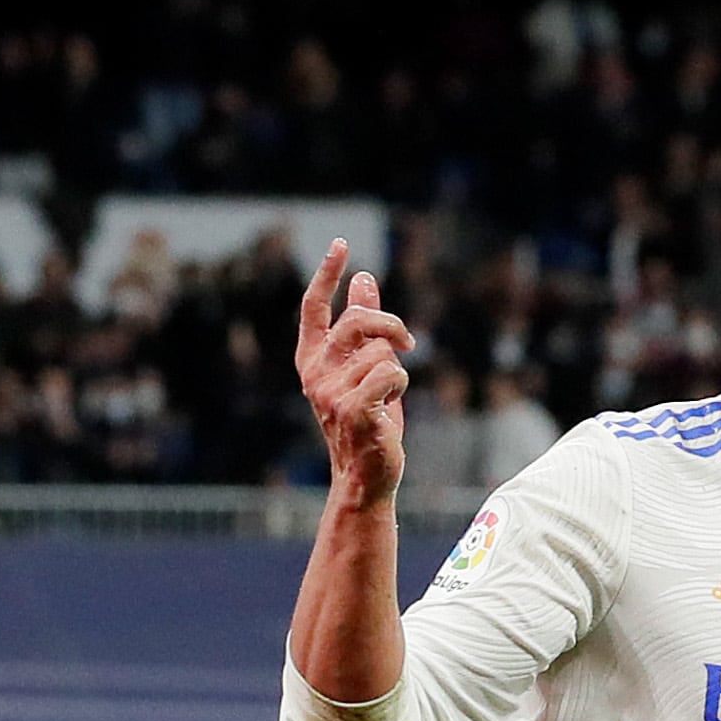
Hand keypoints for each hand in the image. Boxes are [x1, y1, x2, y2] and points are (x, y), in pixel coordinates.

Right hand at [293, 240, 411, 507]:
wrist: (365, 475)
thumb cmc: (368, 421)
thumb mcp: (365, 367)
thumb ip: (363, 327)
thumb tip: (364, 278)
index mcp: (313, 360)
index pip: (314, 308)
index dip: (327, 274)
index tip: (341, 245)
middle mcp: (315, 374)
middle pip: (355, 321)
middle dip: (388, 324)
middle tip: (408, 341)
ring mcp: (330, 393)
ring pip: (381, 352)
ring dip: (397, 371)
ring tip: (388, 397)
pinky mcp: (352, 410)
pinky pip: (391, 373)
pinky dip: (400, 386)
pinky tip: (389, 408)